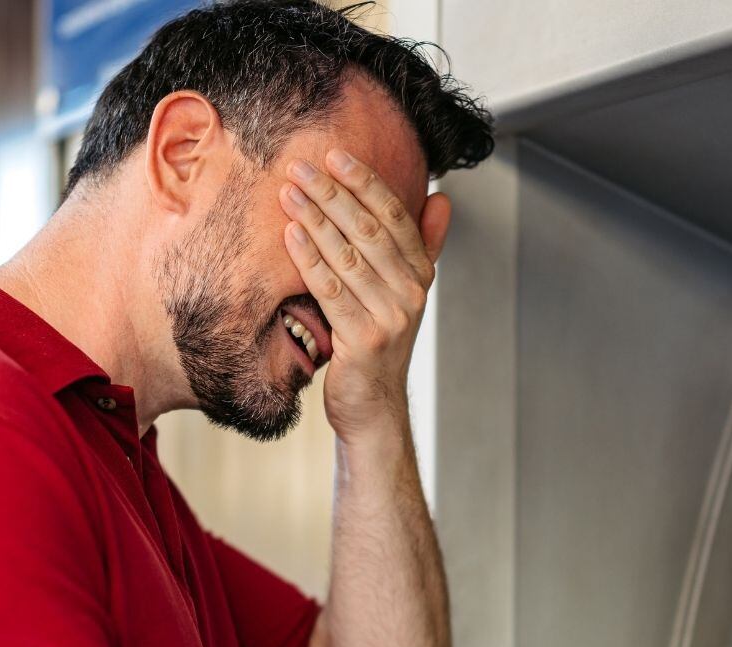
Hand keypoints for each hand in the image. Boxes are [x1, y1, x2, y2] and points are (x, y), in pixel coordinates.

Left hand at [280, 150, 450, 441]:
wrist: (372, 406)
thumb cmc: (378, 343)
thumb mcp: (405, 292)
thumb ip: (423, 246)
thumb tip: (443, 199)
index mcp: (421, 274)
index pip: (396, 216)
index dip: (366, 182)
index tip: (336, 155)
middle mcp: (411, 293)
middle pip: (370, 231)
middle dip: (333, 194)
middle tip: (301, 167)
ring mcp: (389, 318)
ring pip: (348, 257)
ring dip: (315, 220)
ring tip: (289, 193)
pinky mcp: (364, 340)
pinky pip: (331, 290)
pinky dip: (309, 259)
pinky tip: (290, 235)